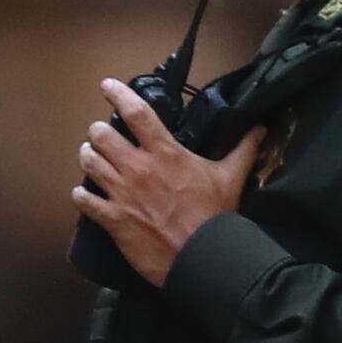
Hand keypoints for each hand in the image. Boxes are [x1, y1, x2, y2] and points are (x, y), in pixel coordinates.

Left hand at [76, 82, 260, 286]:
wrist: (201, 256)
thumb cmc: (216, 216)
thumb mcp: (232, 177)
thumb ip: (243, 149)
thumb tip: (260, 127)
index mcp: (165, 153)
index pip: (137, 114)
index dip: (119, 95)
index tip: (106, 85)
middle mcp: (138, 168)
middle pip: (101, 136)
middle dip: (98, 133)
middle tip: (101, 135)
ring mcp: (122, 193)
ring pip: (89, 163)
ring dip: (88, 157)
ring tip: (91, 156)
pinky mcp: (112, 218)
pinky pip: (83, 200)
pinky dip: (81, 195)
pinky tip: (84, 194)